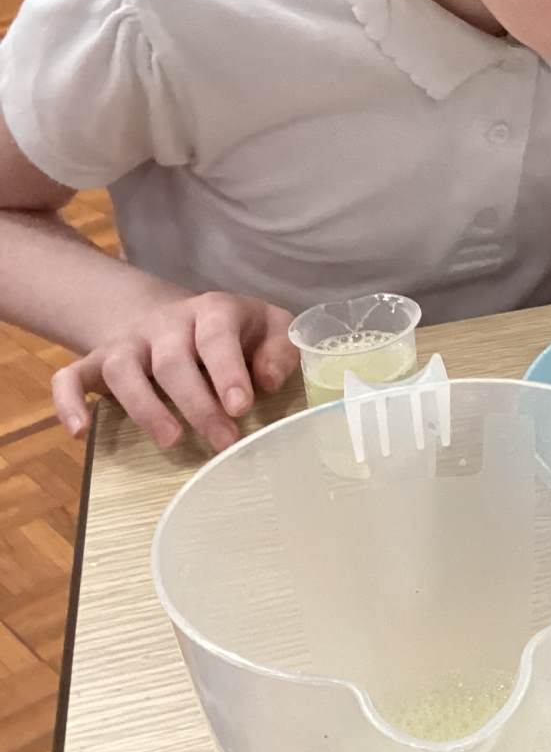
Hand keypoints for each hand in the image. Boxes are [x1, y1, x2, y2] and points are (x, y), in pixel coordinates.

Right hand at [51, 291, 297, 450]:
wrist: (175, 318)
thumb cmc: (235, 333)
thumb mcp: (270, 327)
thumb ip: (280, 348)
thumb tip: (266, 381)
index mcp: (213, 310)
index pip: (217, 336)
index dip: (228, 371)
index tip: (241, 407)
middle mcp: (165, 323)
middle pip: (172, 361)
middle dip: (197, 403)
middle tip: (222, 440)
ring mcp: (128, 342)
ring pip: (121, 369)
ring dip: (144, 407)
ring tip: (171, 440)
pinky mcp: (97, 361)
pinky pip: (70, 377)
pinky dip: (69, 403)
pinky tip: (81, 433)